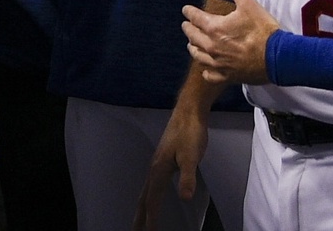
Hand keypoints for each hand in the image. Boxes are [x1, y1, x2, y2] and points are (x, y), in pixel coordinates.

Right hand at [133, 104, 208, 230]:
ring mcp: (157, 165)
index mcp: (158, 170)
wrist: (188, 113)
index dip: (151, 218)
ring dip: (142, 207)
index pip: (152, 200)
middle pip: (144, 198)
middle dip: (140, 216)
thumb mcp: (192, 156)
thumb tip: (185, 198)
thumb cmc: (190, 133)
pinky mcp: (162, 162)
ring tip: (140, 220)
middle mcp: (154, 169)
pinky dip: (148, 197)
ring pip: (146, 191)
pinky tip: (152, 197)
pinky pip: (151, 185)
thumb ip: (188, 177)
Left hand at [182, 0, 278, 85]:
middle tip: (187, 25)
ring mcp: (218, 63)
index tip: (186, 10)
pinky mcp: (228, 75)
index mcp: (214, 28)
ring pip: (197, 55)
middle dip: (189, 28)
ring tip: (193, 44)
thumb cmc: (264, 31)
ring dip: (194, 47)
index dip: (189, 12)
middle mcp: (211, 46)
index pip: (193, 17)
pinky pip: (210, 75)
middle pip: (192, 36)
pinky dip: (206, 70)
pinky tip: (207, 68)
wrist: (280, 57)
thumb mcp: (249, 4)